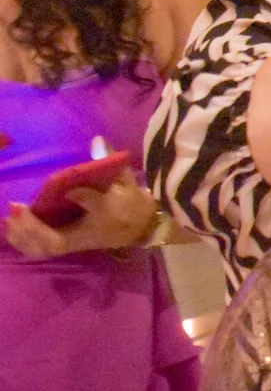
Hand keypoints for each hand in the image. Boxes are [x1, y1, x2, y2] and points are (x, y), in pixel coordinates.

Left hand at [7, 171, 157, 258]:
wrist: (138, 225)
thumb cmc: (128, 205)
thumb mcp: (124, 185)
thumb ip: (109, 166)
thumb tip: (97, 142)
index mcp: (93, 228)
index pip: (66, 233)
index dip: (49, 221)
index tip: (40, 200)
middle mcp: (78, 239)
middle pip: (47, 245)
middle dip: (28, 229)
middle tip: (15, 208)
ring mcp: (68, 242)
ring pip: (39, 249)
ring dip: (20, 236)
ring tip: (10, 217)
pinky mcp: (61, 240)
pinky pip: (37, 248)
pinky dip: (21, 239)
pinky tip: (11, 224)